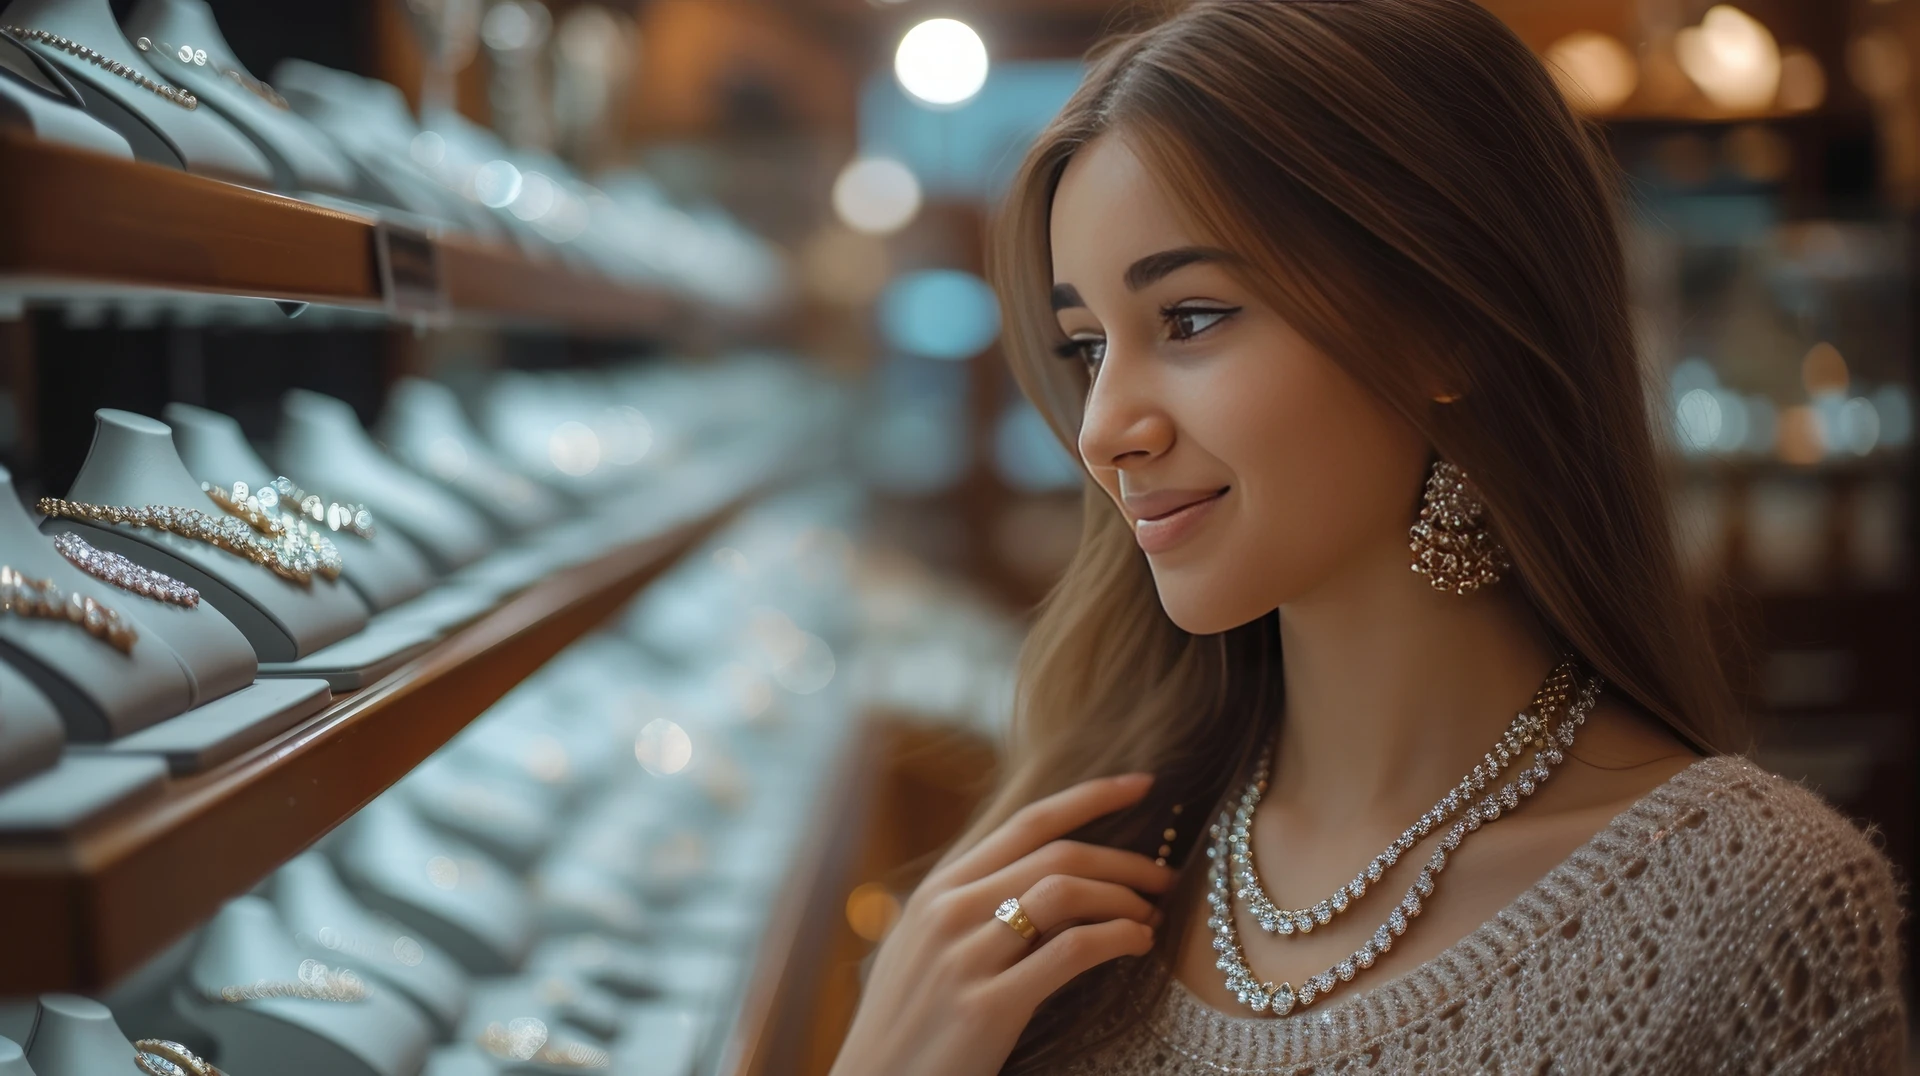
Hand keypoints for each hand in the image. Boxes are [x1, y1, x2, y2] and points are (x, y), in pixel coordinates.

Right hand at [829, 773, 1173, 1075]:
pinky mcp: (987, 1006)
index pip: (1027, 822)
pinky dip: (1116, 938)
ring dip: (1123, 897)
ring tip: (1150, 915)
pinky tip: (1136, 944)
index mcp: (937, 890)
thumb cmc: (907, 1023)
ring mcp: (965, 957)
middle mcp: (948, 911)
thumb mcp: (922, 947)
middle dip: (1125, 859)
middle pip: (1058, 855)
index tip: (1142, 786)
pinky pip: (1070, 952)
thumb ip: (968, 906)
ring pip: (1065, 893)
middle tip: (1164, 876)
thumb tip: (1036, 877)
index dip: (1091, 797)